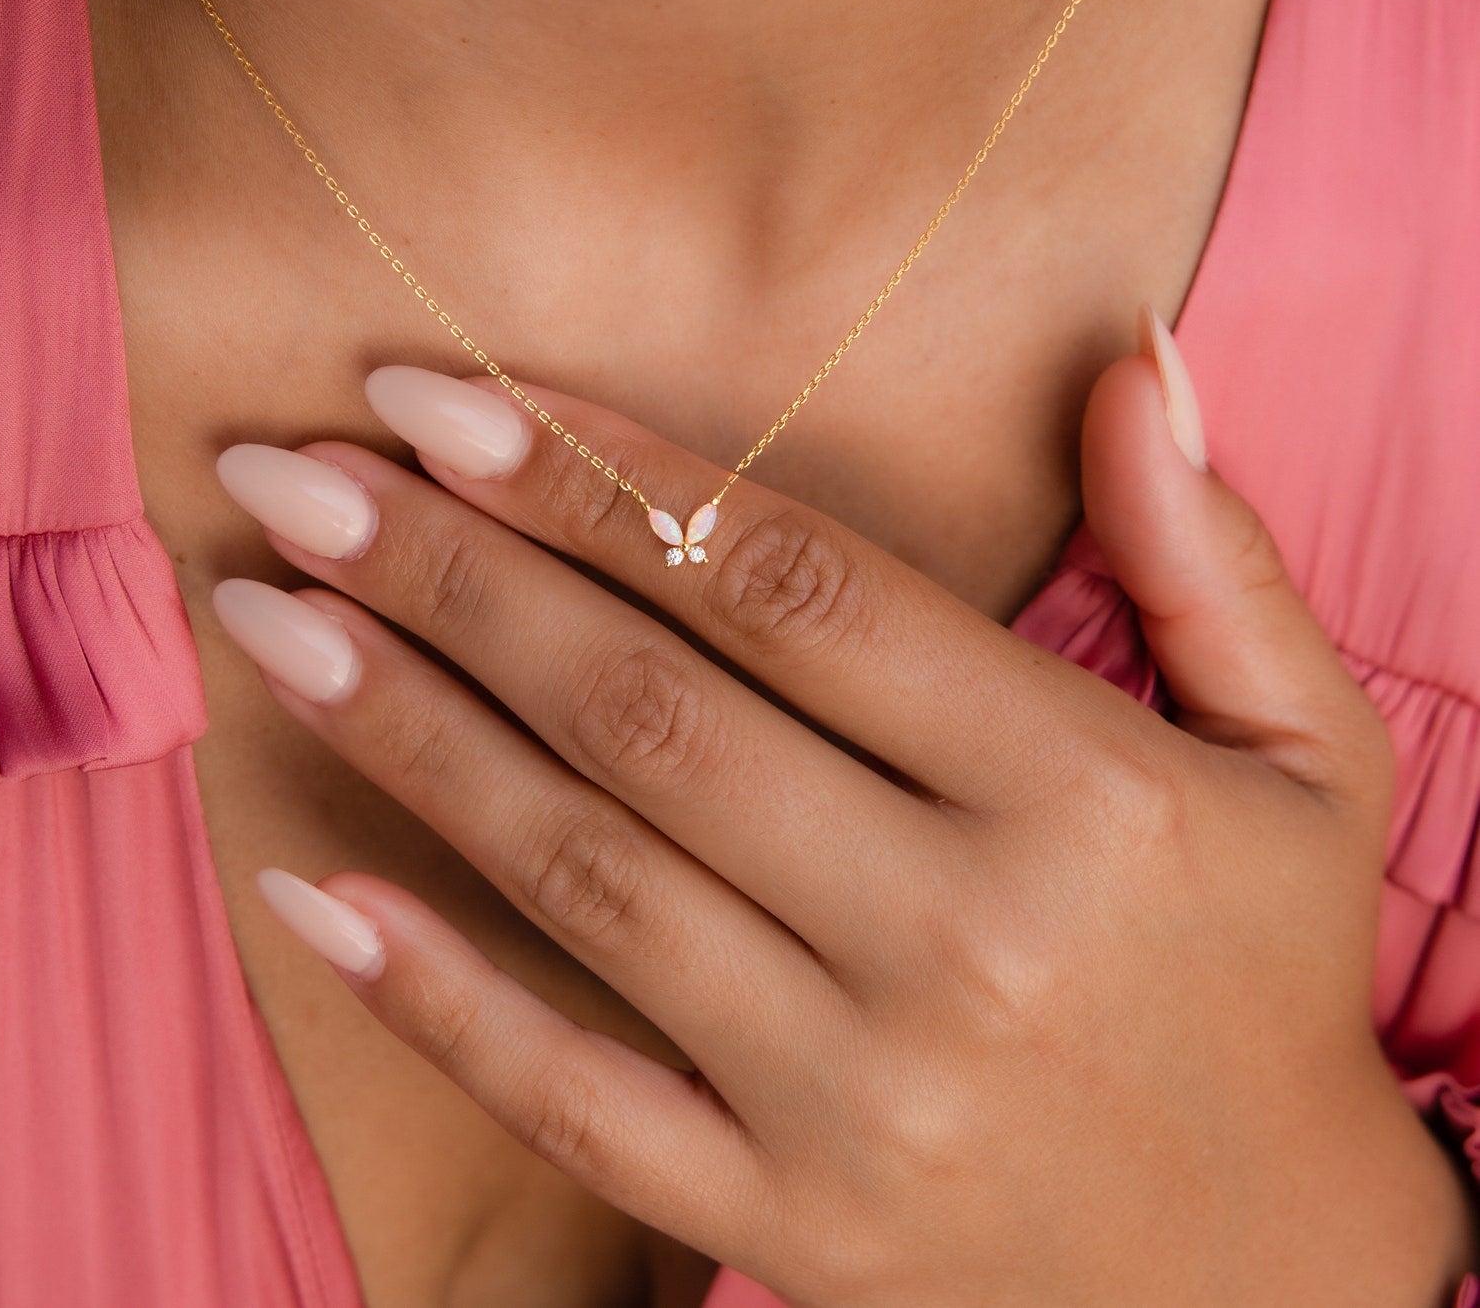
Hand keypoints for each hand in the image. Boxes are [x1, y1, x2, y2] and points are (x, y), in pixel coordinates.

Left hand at [212, 308, 1475, 1306]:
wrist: (1278, 1279)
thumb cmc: (1268, 976)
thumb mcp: (1306, 755)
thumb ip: (1208, 555)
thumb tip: (1128, 362)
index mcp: (1080, 796)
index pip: (795, 590)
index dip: (603, 479)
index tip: (446, 396)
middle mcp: (962, 938)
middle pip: (652, 710)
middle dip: (453, 573)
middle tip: (296, 478)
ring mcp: (863, 1098)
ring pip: (587, 875)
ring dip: (407, 732)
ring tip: (272, 616)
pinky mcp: (795, 1217)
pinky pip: (577, 1101)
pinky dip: (437, 993)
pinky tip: (311, 885)